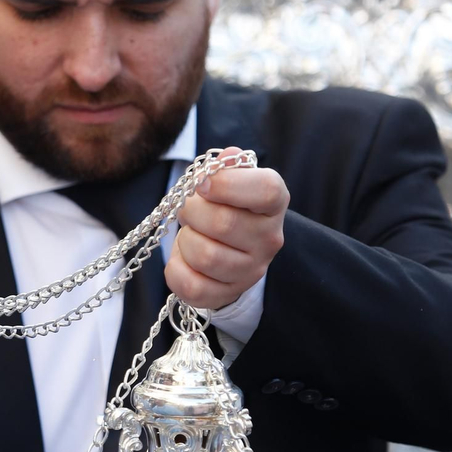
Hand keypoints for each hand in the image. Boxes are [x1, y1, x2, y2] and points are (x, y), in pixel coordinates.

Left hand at [167, 147, 288, 309]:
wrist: (233, 250)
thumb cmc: (228, 207)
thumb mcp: (232, 181)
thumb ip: (227, 167)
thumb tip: (226, 157)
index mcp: (274, 204)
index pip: (265, 190)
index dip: (226, 183)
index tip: (202, 184)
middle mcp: (269, 239)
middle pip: (222, 223)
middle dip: (192, 211)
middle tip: (188, 208)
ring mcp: (251, 271)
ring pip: (204, 255)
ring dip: (185, 240)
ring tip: (191, 233)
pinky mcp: (227, 294)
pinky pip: (191, 285)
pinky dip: (176, 268)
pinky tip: (183, 258)